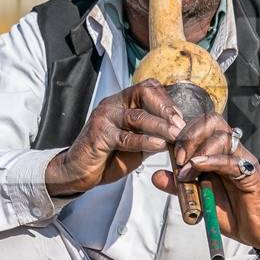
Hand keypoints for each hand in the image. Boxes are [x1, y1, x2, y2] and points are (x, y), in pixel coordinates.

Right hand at [46, 79, 184, 195]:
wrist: (78, 171)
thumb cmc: (108, 156)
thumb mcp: (136, 142)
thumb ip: (153, 134)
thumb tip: (180, 135)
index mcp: (122, 101)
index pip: (149, 88)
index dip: (167, 101)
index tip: (181, 118)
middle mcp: (113, 104)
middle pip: (143, 92)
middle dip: (165, 108)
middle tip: (180, 124)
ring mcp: (104, 118)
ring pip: (136, 115)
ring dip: (160, 125)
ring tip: (176, 135)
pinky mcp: (98, 135)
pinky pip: (125, 136)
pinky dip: (144, 141)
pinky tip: (158, 145)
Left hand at [152, 112, 259, 254]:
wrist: (258, 233)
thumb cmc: (231, 212)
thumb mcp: (199, 199)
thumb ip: (178, 186)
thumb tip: (155, 176)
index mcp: (219, 151)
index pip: (202, 125)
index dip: (183, 131)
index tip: (167, 146)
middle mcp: (232, 150)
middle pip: (212, 121)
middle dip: (190, 134)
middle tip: (177, 156)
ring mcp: (243, 160)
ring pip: (222, 137)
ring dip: (198, 150)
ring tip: (186, 170)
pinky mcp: (251, 174)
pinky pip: (232, 160)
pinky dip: (212, 161)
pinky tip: (198, 167)